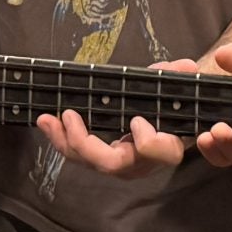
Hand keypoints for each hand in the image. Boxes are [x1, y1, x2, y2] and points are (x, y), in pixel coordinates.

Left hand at [37, 59, 198, 177]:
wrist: (172, 114)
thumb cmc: (176, 100)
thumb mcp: (180, 85)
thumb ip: (179, 76)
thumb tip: (185, 67)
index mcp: (168, 146)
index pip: (159, 153)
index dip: (147, 142)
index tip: (137, 120)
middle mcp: (143, 163)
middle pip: (112, 164)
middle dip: (84, 144)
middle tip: (69, 116)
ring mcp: (122, 163)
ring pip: (90, 162)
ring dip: (64, 141)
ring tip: (46, 119)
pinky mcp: (105, 157)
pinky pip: (82, 155)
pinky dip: (63, 139)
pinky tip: (49, 122)